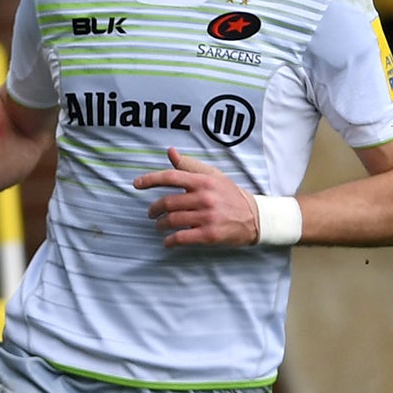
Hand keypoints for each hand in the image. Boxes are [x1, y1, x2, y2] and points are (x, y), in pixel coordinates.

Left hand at [133, 149, 259, 247]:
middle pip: (167, 202)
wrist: (255, 217)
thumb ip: (190, 166)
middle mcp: (204, 197)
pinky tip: (168, 241)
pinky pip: (181, 238)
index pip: (171, 177)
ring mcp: (207, 216)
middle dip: (154, 209)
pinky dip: (169, 241)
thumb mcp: (213, 176)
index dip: (150, 180)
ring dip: (160, 224)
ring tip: (160, 225)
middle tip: (151, 213)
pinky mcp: (209, 234)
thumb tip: (170, 152)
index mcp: (204, 181)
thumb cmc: (230, 195)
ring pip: (171, 220)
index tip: (136, 184)